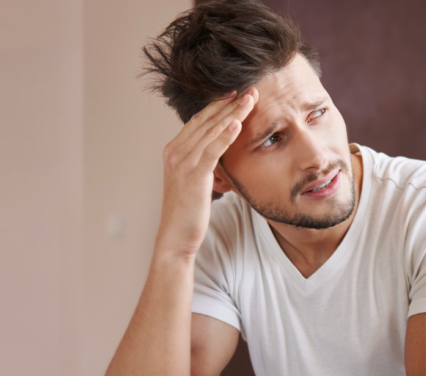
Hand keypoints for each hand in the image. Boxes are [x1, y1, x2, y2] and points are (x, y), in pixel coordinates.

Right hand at [157, 89, 257, 257]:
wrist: (176, 237)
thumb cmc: (189, 213)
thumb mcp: (195, 182)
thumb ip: (204, 164)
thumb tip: (220, 154)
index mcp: (174, 151)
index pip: (199, 120)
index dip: (219, 106)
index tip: (237, 93)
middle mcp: (175, 152)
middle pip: (206, 120)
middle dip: (229, 103)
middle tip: (250, 88)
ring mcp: (182, 162)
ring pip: (211, 130)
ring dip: (232, 113)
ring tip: (251, 99)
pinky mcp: (193, 175)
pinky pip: (212, 150)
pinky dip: (225, 135)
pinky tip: (238, 123)